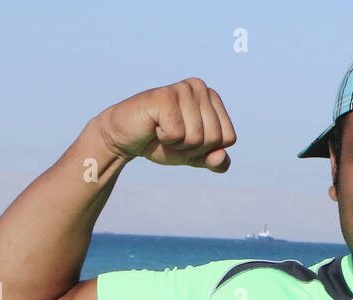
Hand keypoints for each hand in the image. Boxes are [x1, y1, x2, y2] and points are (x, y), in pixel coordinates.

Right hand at [96, 78, 235, 170]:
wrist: (124, 137)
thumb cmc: (160, 143)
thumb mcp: (193, 156)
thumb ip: (213, 160)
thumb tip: (221, 157)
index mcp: (212, 97)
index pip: (229, 138)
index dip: (207, 149)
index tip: (186, 139)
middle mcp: (199, 87)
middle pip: (214, 138)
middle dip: (192, 148)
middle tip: (172, 136)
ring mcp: (183, 89)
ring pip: (197, 138)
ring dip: (177, 144)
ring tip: (162, 131)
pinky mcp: (165, 96)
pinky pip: (178, 134)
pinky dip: (165, 139)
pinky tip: (154, 126)